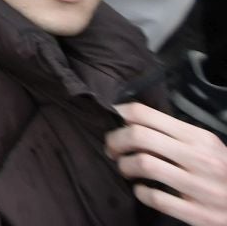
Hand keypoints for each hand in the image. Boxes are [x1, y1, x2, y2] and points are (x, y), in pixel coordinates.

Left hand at [106, 101, 226, 224]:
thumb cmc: (223, 172)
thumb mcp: (207, 147)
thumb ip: (175, 134)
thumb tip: (132, 121)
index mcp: (200, 138)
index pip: (146, 114)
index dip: (120, 114)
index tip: (112, 121)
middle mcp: (200, 159)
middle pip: (139, 136)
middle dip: (116, 140)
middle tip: (112, 148)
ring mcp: (200, 187)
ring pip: (144, 164)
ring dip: (125, 165)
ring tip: (126, 168)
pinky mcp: (198, 213)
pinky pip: (155, 198)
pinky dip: (140, 192)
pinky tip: (141, 190)